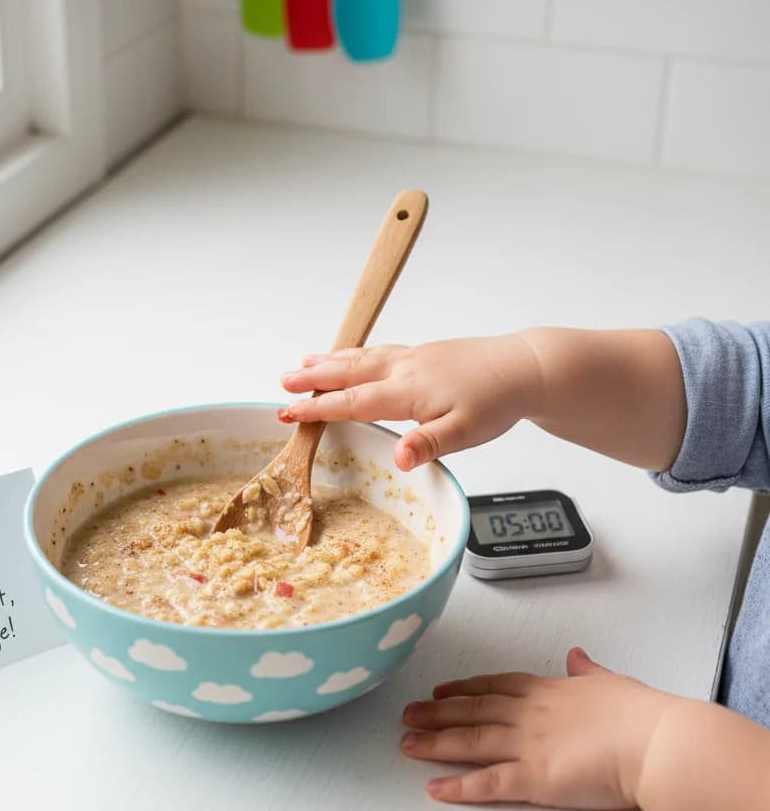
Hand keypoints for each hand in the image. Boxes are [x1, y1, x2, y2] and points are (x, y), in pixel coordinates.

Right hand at [280, 336, 542, 470]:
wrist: (527, 366)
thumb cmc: (497, 400)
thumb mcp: (466, 432)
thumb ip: (429, 444)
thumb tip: (398, 459)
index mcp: (408, 391)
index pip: (353, 401)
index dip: (318, 408)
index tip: (288, 411)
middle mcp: (405, 369)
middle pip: (349, 372)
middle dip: (313, 378)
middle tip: (283, 382)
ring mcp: (413, 358)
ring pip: (362, 357)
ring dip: (330, 361)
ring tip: (304, 363)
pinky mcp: (424, 354)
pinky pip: (377, 351)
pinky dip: (355, 354)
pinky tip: (353, 356)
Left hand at [400, 647, 682, 809]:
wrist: (656, 741)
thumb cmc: (642, 715)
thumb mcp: (611, 681)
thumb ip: (589, 671)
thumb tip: (578, 656)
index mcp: (548, 690)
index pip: (495, 686)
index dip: (464, 688)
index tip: (441, 689)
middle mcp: (529, 714)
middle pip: (472, 710)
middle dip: (436, 713)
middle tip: (408, 713)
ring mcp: (528, 744)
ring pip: (470, 740)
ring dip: (434, 743)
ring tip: (406, 744)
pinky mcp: (535, 777)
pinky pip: (488, 783)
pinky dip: (459, 786)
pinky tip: (435, 787)